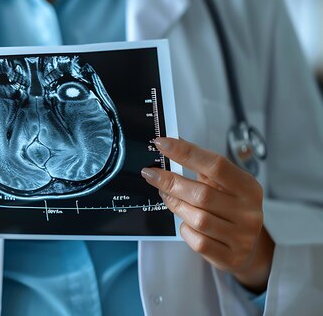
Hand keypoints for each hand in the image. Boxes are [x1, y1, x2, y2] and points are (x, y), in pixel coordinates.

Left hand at [141, 137, 273, 292]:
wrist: (248, 248)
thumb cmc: (230, 208)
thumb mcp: (224, 185)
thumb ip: (202, 167)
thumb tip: (172, 143)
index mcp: (249, 187)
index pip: (216, 164)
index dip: (186, 152)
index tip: (162, 143)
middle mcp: (249, 211)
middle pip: (202, 194)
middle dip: (171, 182)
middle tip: (151, 174)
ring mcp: (242, 236)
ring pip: (197, 219)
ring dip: (176, 206)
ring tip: (168, 197)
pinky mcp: (231, 257)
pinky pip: (198, 241)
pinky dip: (186, 230)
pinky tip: (186, 223)